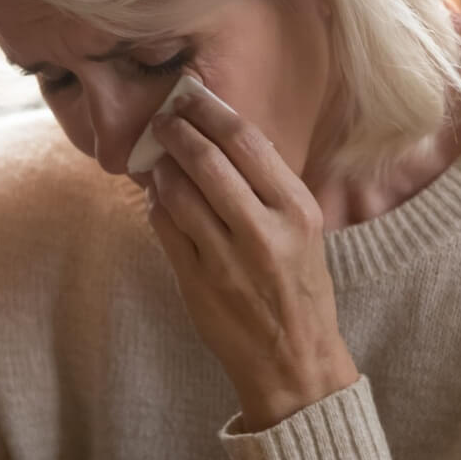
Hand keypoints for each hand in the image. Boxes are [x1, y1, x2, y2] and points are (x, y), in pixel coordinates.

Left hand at [146, 90, 355, 430]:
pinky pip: (165, 228)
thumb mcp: (303, 231)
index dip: (212, 111)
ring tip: (158, 159)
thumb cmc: (299, 288)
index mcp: (297, 210)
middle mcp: (264, 230)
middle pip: (207, 160)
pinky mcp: (197, 283)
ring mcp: (227, 259)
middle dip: (177, 132)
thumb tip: (220, 136)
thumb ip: (267, 187)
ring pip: (178, 192)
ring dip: (161, 168)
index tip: (190, 95)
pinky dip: (157, 205)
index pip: (247, 141)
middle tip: (162, 119)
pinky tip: (159, 198)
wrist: (296, 363)